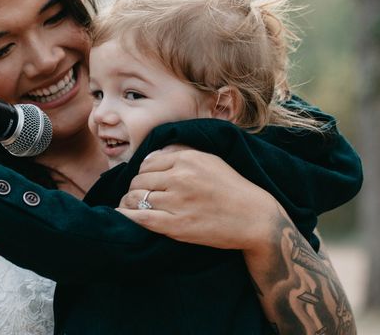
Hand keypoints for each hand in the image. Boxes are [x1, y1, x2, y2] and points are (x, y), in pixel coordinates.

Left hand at [116, 145, 279, 251]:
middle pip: (139, 180)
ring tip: (131, 206)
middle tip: (137, 195)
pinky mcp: (177, 225)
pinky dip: (127, 216)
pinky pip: (141, 218)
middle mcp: (180, 177)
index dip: (142, 172)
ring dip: (130, 202)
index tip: (145, 181)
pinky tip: (124, 215)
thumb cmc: (232, 188)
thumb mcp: (209, 160)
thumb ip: (180, 154)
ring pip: (137, 197)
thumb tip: (151, 155)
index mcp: (187, 158)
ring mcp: (178, 202)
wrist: (256, 218)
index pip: (148, 162)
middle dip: (136, 187)